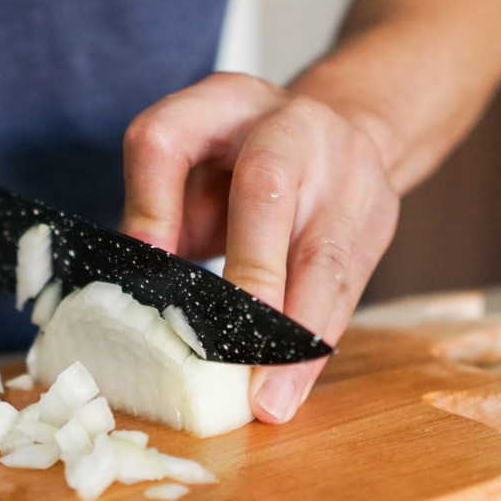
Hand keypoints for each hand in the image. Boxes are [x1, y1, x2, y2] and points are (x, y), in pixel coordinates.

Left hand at [122, 72, 399, 422]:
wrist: (345, 127)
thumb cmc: (242, 163)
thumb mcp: (192, 169)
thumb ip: (161, 219)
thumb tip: (122, 300)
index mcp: (219, 102)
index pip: (166, 138)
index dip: (150, 204)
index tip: (141, 263)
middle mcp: (287, 123)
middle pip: (265, 188)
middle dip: (249, 271)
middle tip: (225, 346)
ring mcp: (345, 167)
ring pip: (321, 252)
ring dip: (291, 334)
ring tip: (267, 398)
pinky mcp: (378, 214)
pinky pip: (348, 289)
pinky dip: (315, 347)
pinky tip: (293, 389)